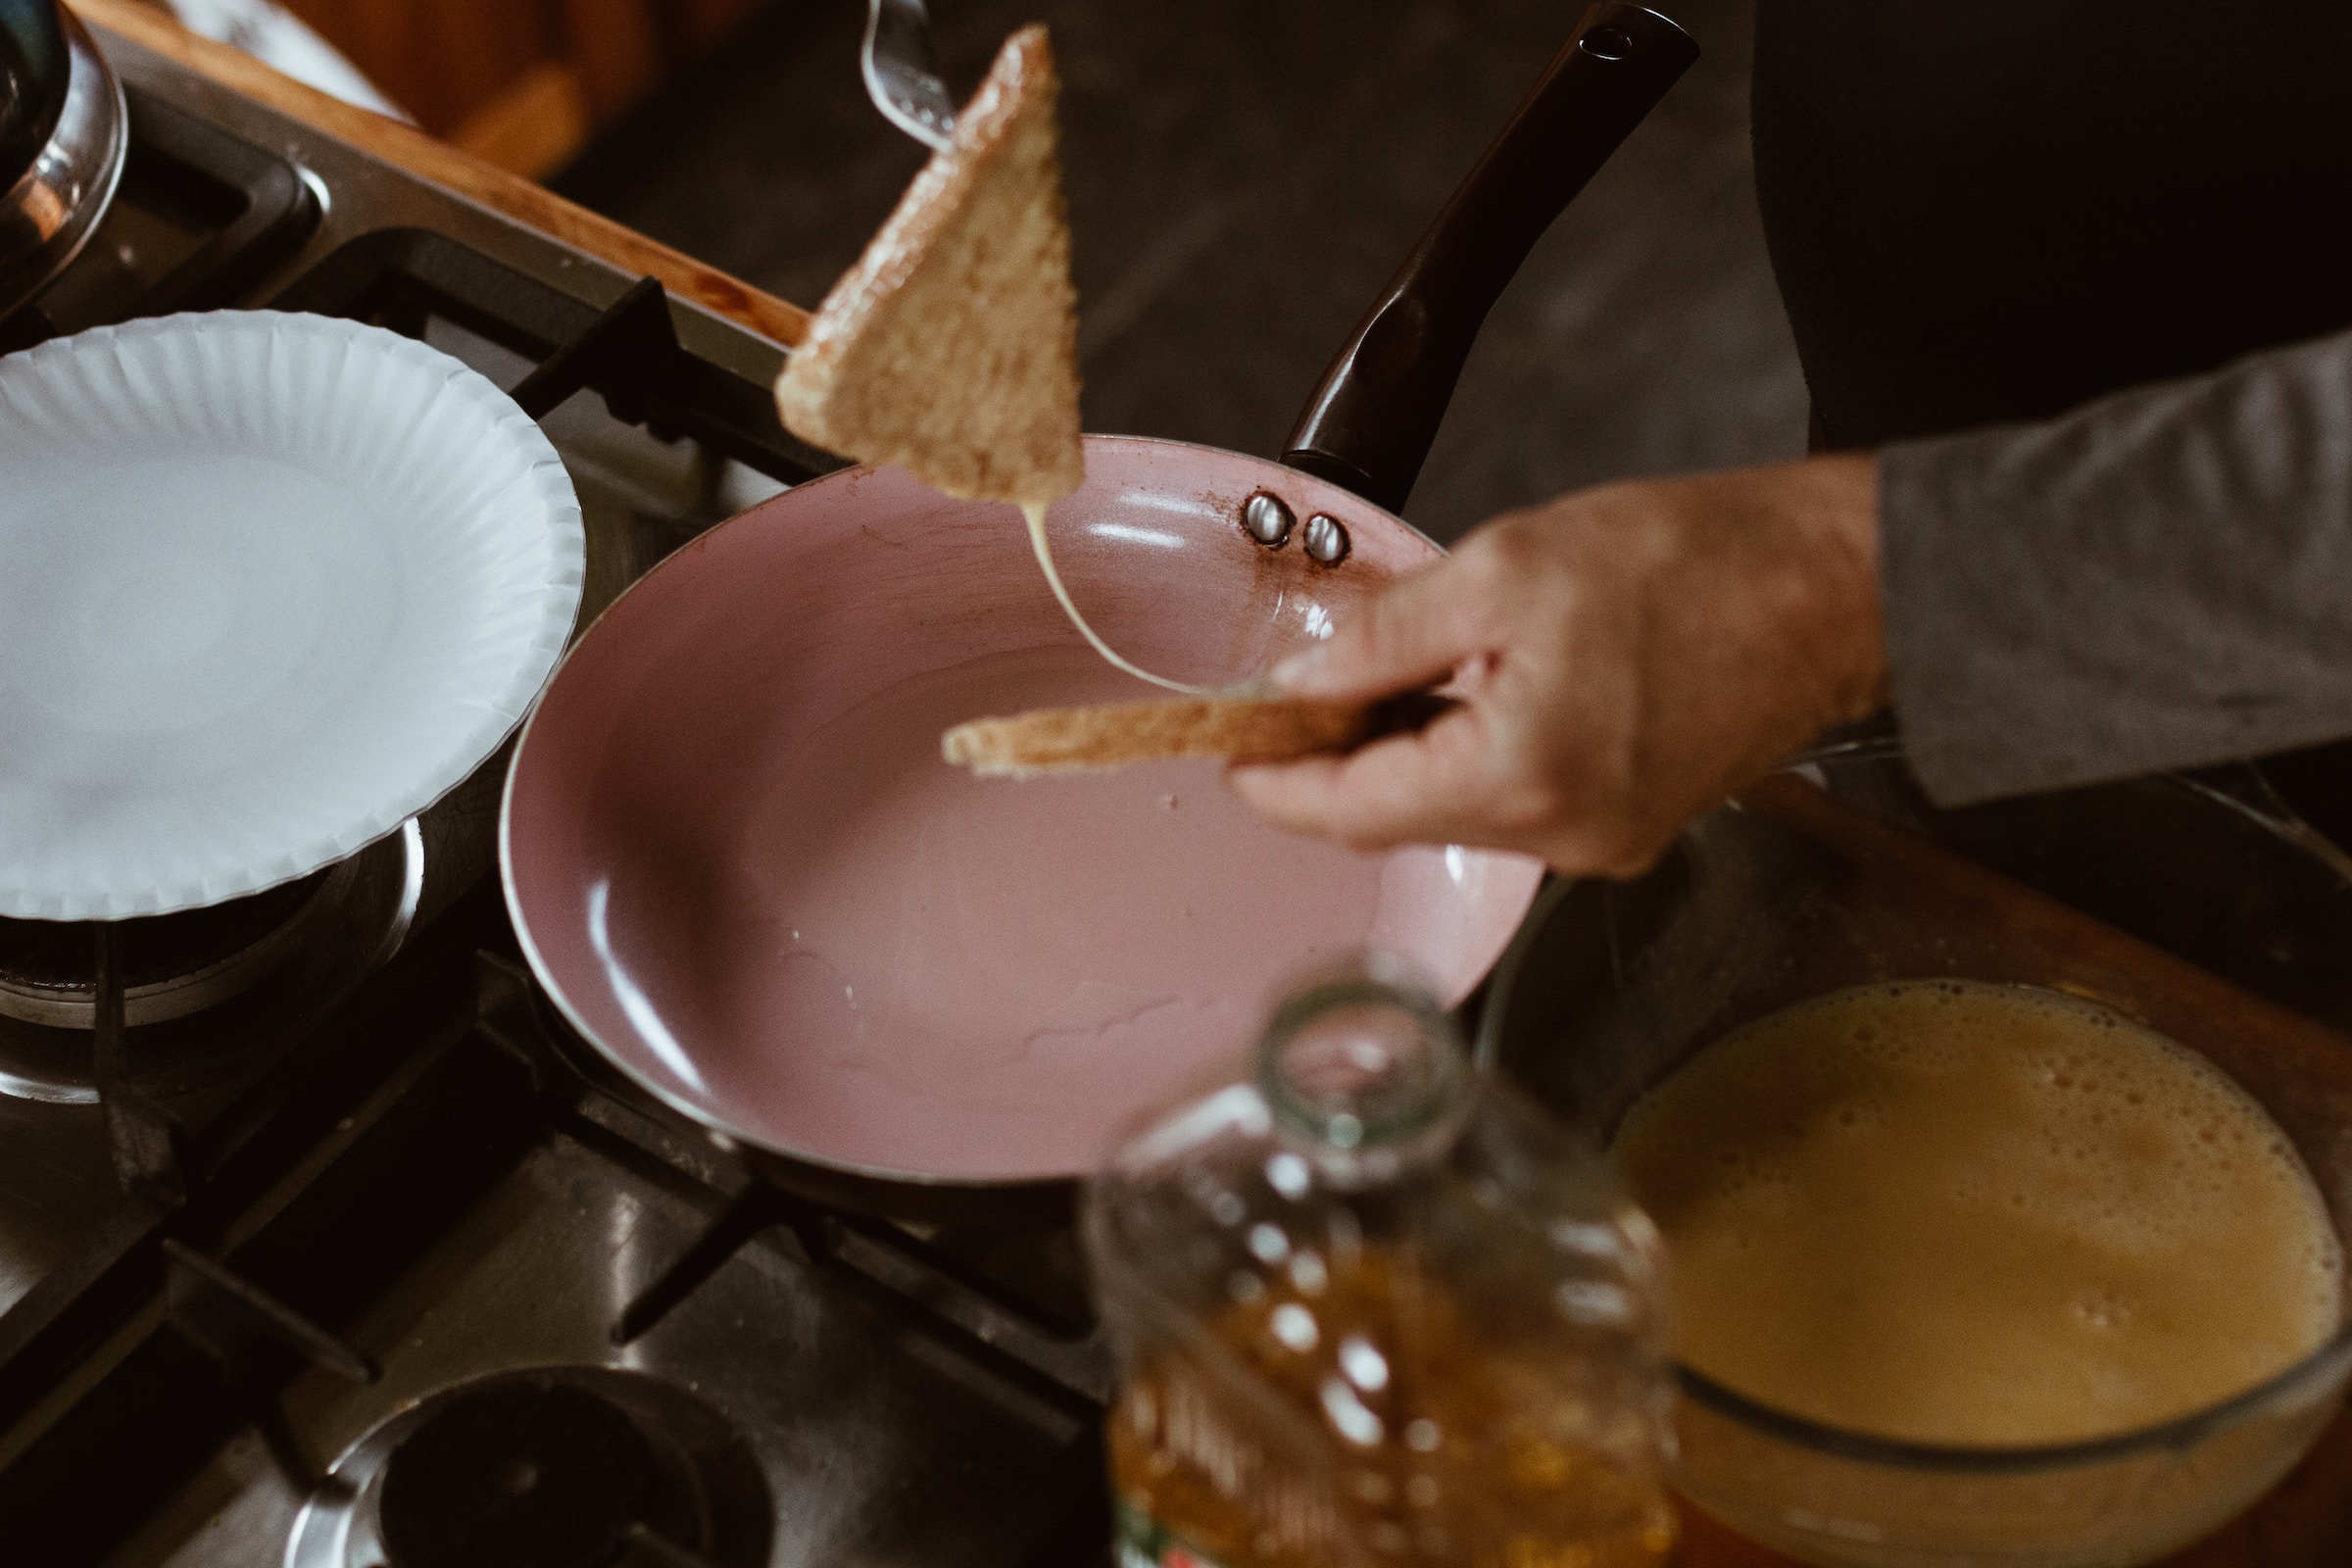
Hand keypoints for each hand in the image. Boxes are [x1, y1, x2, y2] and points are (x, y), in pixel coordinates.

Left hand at [1227, 454, 1885, 876]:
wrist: (1842, 588)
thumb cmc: (1700, 563)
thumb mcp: (1507, 569)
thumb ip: (1386, 635)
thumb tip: (1301, 679)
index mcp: (1520, 777)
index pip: (1351, 813)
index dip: (1275, 784)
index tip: (1232, 752)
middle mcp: (1561, 837)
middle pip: (1399, 820)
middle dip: (1337, 763)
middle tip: (1298, 693)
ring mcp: (1602, 841)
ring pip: (1456, 814)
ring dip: (1405, 757)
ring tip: (1390, 673)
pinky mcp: (1632, 826)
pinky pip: (1516, 804)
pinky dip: (1471, 758)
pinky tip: (1467, 694)